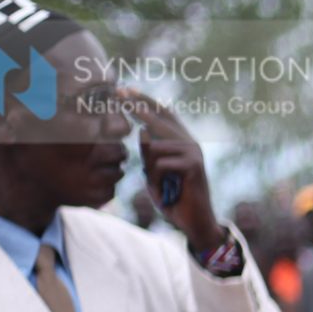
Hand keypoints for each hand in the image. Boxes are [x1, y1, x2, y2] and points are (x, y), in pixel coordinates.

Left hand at [110, 88, 224, 254]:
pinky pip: (160, 164)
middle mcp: (190, 142)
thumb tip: (141, 131)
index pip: (163, 114)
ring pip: (153, 148)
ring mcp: (193, 152)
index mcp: (181, 141)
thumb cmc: (173, 197)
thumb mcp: (154, 172)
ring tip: (161, 184)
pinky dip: (157, 180)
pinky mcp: (193, 165)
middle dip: (136, 106)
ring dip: (149, 170)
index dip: (144, 101)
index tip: (124, 90)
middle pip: (158, 118)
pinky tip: (169, 190)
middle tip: (118, 92)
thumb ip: (149, 153)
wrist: (194, 222)